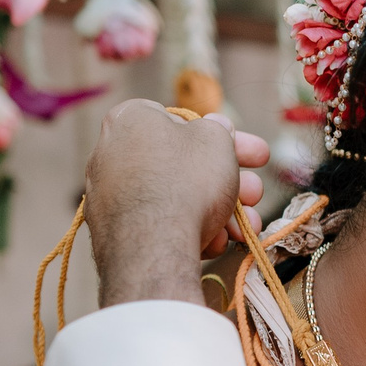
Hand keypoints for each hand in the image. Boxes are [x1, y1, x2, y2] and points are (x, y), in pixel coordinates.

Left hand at [84, 100, 274, 307]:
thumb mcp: (216, 141)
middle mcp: (112, 153)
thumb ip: (219, 130)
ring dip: (218, 212)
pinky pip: (157, 224)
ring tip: (244, 229)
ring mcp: (109, 195)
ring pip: (175, 198)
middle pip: (183, 165)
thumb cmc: (185, 181)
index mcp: (131, 120)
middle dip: (229, 182)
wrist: (151, 246)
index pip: (180, 121)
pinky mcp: (111, 231)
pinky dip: (187, 230)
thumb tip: (216, 127)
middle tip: (256, 195)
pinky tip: (212, 244)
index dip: (222, 139)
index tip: (248, 155)